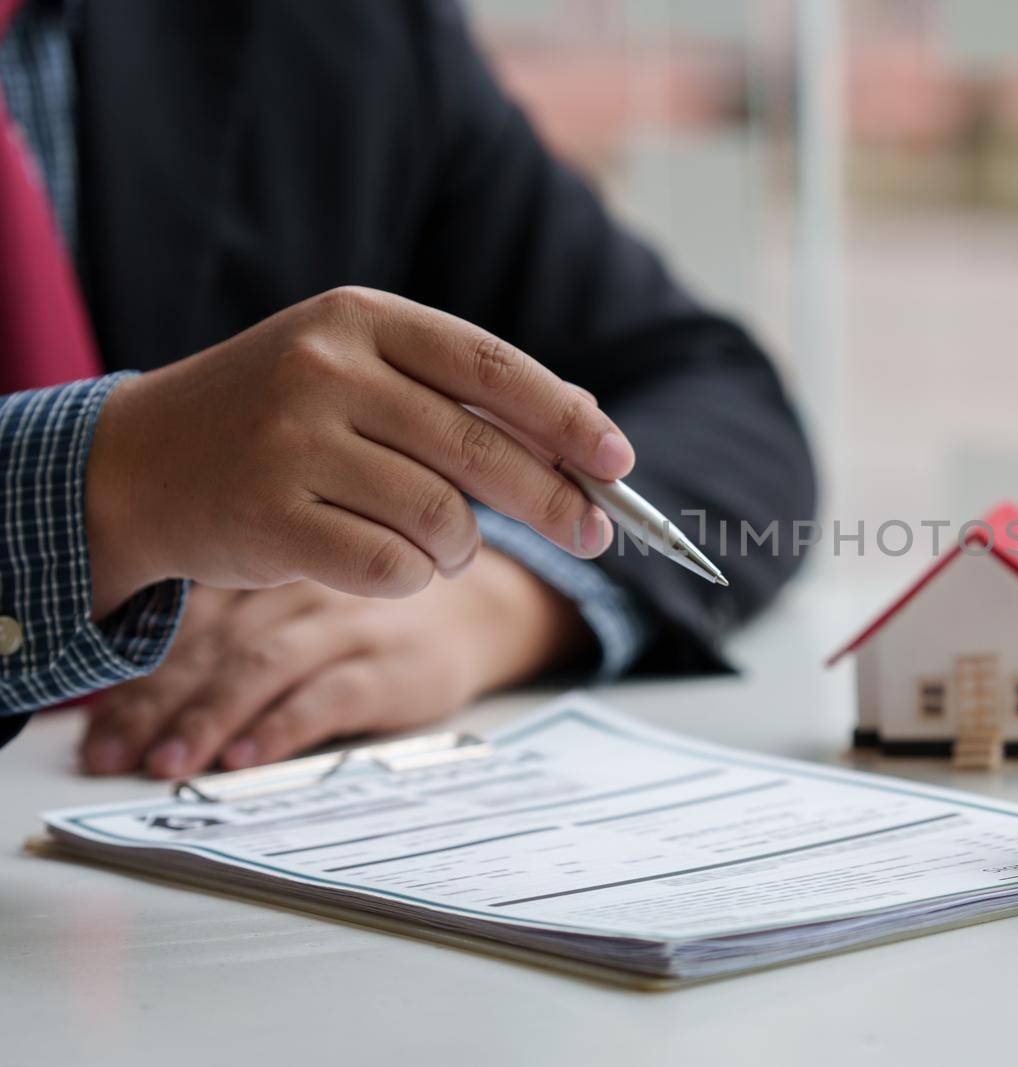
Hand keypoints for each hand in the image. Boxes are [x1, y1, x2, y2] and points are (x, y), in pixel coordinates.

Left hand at [78, 549, 588, 778]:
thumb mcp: (303, 598)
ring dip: (208, 718)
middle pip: (213, 650)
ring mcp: (351, 625)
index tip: (93, 738)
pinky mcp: (395, 663)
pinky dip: (284, 725)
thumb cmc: (378, 611)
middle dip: (155, 708)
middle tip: (111, 758)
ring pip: (262, 668)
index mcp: (270, 574)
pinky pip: (330, 693)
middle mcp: (301, 589)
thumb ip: (237, 626)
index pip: (187, 629)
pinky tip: (249, 755)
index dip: (134, 684)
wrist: (488, 605)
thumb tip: (138, 700)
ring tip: (168, 764)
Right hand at [84, 287, 629, 616]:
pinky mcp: (270, 519)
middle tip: (594, 532)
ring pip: (442, 517)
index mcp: (360, 319)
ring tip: (447, 544)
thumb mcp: (359, 373)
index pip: (492, 368)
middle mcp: (326, 369)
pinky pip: (392, 568)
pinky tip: (396, 564)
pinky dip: (414, 578)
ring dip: (464, 546)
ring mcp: (292, 443)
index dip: (567, 417)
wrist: (139, 464)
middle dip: (554, 499)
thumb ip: (462, 395)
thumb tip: (589, 433)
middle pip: (480, 448)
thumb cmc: (278, 419)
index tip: (619, 461)